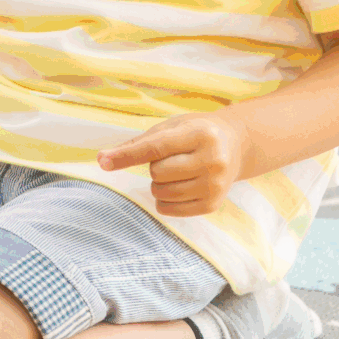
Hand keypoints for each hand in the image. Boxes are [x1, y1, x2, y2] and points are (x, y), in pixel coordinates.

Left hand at [98, 113, 247, 215]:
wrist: (235, 146)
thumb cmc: (194, 134)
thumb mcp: (171, 128)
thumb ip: (137, 144)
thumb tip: (102, 159)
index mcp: (201, 134)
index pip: (156, 148)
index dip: (127, 155)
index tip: (103, 162)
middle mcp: (213, 160)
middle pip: (157, 173)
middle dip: (155, 167)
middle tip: (173, 158)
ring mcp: (215, 185)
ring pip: (161, 193)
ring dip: (158, 184)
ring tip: (177, 171)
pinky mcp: (212, 204)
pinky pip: (169, 210)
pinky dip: (164, 201)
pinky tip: (179, 186)